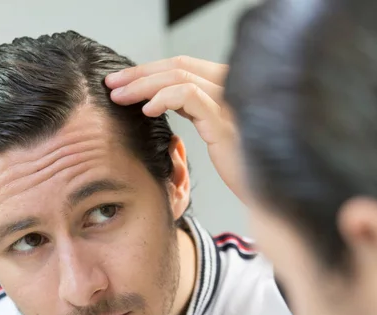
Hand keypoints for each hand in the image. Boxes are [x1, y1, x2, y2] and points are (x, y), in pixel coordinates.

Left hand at [105, 56, 247, 202]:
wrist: (264, 188)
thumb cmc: (238, 161)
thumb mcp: (211, 127)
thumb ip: (193, 108)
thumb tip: (157, 97)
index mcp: (227, 84)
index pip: (183, 64)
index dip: (149, 69)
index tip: (121, 81)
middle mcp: (231, 85)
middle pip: (178, 65)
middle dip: (140, 73)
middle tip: (112, 84)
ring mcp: (230, 100)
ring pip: (180, 76)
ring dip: (143, 85)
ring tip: (121, 97)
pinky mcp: (225, 119)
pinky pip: (189, 96)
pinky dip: (163, 98)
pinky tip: (147, 110)